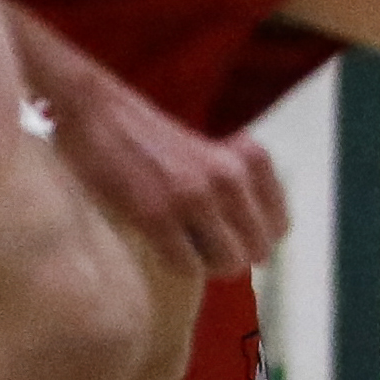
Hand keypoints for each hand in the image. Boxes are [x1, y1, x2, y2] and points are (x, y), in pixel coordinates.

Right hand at [38, 49, 290, 278]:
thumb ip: (241, 187)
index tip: (235, 238)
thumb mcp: (217, 153)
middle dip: (234, 257)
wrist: (100, 114)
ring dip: (208, 265)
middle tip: (206, 249)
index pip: (280, 225)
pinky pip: (187, 265)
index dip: (258, 239)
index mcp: (250, 159)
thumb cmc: (156, 138)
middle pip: (256, 249)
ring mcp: (194, 197)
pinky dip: (178, 264)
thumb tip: (260, 250)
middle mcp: (230, 177)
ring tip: (186, 248)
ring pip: (227, 262)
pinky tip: (163, 247)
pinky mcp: (156, 215)